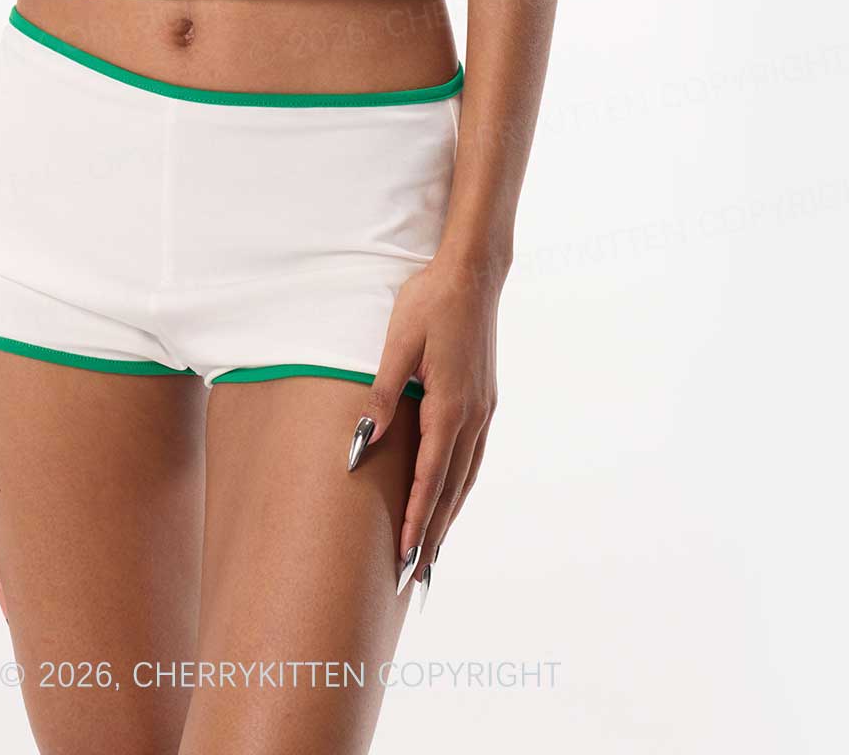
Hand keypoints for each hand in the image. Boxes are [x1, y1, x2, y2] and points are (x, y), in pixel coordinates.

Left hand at [355, 247, 500, 585]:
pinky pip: (473, 457)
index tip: (404, 556)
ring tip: (430, 550)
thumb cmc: (429, 302)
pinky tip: (450, 497)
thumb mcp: (397, 344)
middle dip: (432, 532)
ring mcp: (484, 410)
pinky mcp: (486, 400)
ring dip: (448, 515)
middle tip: (414, 574)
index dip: (415, 519)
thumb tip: (362, 445)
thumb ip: (380, 396)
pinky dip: (460, 487)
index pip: (429, 477)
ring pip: (466, 477)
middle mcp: (473, 416)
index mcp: (450, 406)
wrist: (474, 273)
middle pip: (451, 489)